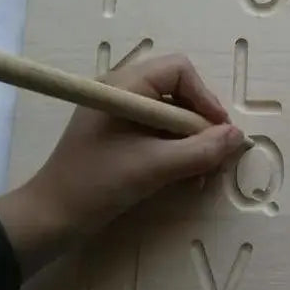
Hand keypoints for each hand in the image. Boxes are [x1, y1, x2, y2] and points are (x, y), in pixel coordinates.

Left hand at [0, 54, 244, 277]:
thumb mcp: (155, 167)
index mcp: (125, 86)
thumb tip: (239, 137)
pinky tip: (186, 177)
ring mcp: (122, 115)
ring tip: (202, 173)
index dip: (205, 97)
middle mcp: (124, 92)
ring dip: (193, 142)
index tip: (218, 131)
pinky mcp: (122, 136)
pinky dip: (178, 151)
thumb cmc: (98, 184)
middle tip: (215, 154)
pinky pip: (161, 133)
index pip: (180, 70)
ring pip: (174, 115)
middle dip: (202, 124)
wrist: (51, 219)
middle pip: (180, 92)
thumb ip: (201, 150)